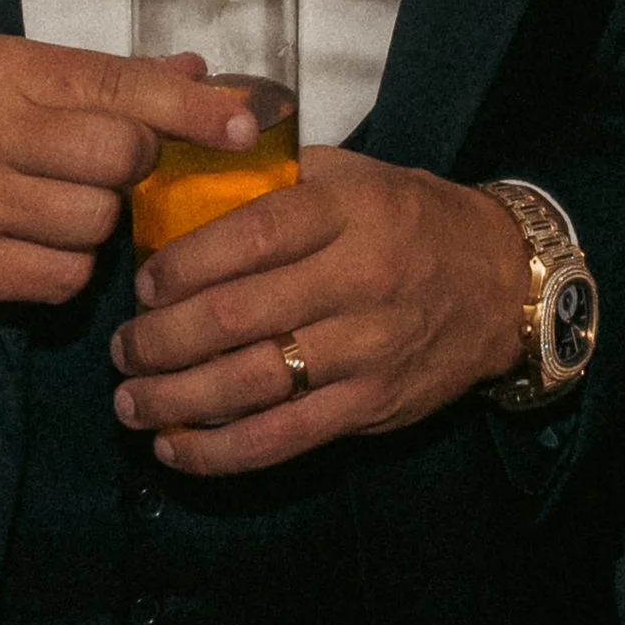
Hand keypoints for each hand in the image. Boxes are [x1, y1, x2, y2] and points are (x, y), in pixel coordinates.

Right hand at [0, 34, 249, 311]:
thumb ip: (93, 78)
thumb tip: (195, 76)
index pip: (117, 85)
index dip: (193, 108)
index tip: (247, 121)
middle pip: (117, 159)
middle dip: (133, 170)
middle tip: (110, 170)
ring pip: (94, 225)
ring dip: (96, 223)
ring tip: (58, 206)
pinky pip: (59, 280)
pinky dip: (65, 269)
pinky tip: (34, 247)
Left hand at [108, 146, 528, 474]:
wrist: (501, 282)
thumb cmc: (411, 219)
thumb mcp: (356, 174)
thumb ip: (281, 177)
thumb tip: (188, 176)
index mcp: (350, 210)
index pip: (253, 235)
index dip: (187, 263)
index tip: (145, 283)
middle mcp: (358, 278)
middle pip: (239, 315)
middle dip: (163, 339)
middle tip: (123, 349)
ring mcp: (366, 348)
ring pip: (254, 383)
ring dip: (178, 400)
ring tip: (131, 402)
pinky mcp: (371, 404)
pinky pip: (285, 436)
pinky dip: (222, 450)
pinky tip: (175, 449)